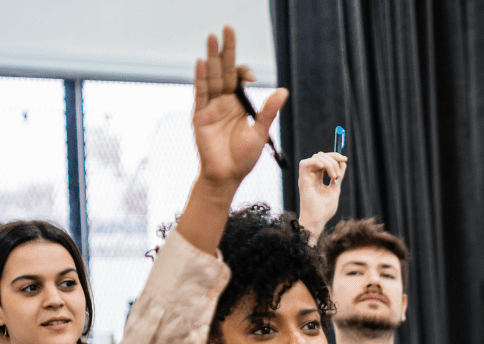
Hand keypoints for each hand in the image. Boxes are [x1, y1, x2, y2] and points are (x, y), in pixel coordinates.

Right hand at [192, 26, 287, 185]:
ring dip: (212, 58)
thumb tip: (283, 90)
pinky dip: (201, 78)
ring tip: (211, 38)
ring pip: (211, 77)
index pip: (238, 78)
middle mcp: (223, 102)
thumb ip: (269, 110)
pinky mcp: (200, 116)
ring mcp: (210, 107)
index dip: (243, 71)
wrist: (227, 175)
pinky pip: (200, 94)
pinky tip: (202, 63)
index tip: (252, 77)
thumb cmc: (244, 157)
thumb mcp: (261, 131)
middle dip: (225, 51)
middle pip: (223, 71)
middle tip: (227, 29)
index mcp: (238, 104)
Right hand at [298, 152, 348, 237]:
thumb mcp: (335, 189)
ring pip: (315, 157)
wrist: (317, 220)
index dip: (334, 157)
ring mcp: (307, 177)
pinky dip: (316, 162)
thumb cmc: (325, 209)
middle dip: (333, 159)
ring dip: (328, 163)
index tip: (345, 159)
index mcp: (318, 177)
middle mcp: (311, 175)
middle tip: (339, 174)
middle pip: (320, 156)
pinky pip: (304, 163)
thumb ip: (339, 176)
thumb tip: (343, 164)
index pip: (325, 160)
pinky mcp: (303, 180)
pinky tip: (324, 169)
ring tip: (334, 177)